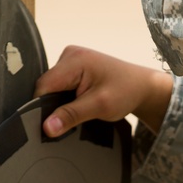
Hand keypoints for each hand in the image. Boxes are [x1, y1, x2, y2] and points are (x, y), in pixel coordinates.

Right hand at [34, 46, 172, 137]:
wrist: (142, 86)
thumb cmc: (126, 92)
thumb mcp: (99, 106)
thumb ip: (71, 115)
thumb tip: (46, 127)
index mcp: (74, 60)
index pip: (44, 86)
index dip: (41, 107)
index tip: (46, 127)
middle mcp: (69, 55)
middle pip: (46, 86)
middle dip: (51, 106)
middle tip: (64, 124)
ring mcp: (70, 60)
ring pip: (52, 88)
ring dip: (59, 103)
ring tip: (75, 112)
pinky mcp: (73, 67)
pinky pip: (60, 86)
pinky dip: (64, 99)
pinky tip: (75, 106)